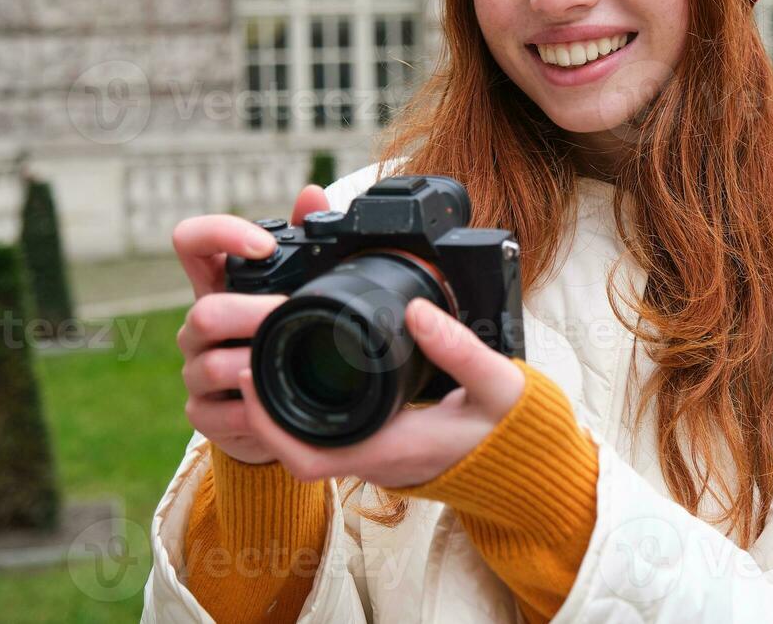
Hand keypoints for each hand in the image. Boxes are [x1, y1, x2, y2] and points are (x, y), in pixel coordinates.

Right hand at [173, 183, 330, 464]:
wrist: (274, 407)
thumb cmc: (282, 334)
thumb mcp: (294, 288)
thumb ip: (303, 240)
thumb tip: (312, 192)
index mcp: (217, 284)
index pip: (190, 242)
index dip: (220, 233)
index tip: (263, 246)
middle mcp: (198, 324)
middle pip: (204, 311)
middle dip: (252, 314)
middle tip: (291, 316)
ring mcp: (194, 369)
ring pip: (211, 364)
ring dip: (255, 364)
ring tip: (291, 362)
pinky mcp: (200, 412)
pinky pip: (218, 412)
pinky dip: (252, 412)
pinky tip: (275, 406)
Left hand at [234, 297, 527, 487]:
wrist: (527, 461)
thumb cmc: (509, 429)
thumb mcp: (495, 383)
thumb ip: (460, 347)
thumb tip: (419, 310)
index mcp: (391, 449)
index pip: (307, 455)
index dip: (268, 423)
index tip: (250, 376)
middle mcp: (375, 459)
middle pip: (293, 449)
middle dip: (261, 410)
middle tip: (244, 356)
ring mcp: (375, 455)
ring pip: (307, 442)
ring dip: (280, 409)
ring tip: (265, 355)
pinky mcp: (380, 444)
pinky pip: (327, 434)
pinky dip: (305, 410)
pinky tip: (303, 371)